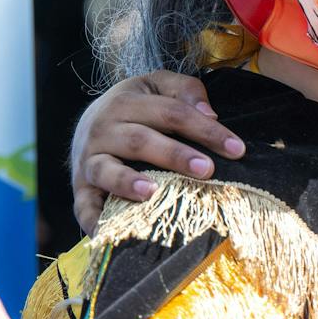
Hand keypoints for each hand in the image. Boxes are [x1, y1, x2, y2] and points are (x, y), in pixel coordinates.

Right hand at [71, 70, 241, 234]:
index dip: (206, 130)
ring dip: (127, 183)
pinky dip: (92, 221)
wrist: (86, 120)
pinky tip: (109, 233)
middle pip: (141, 141)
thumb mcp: (157, 85)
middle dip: (175, 155)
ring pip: (107, 170)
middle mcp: (103, 130)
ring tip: (153, 192)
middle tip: (207, 169)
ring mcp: (88, 161)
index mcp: (126, 102)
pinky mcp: (80, 187)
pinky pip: (83, 206)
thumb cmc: (135, 105)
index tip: (237, 149)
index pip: (172, 113)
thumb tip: (210, 114)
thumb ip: (185, 90)